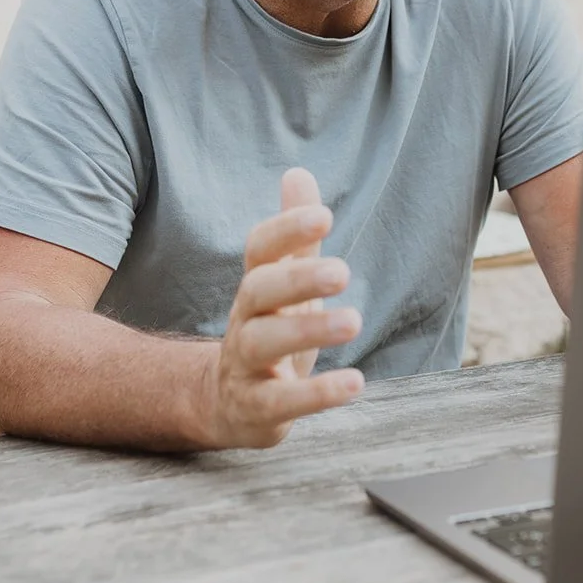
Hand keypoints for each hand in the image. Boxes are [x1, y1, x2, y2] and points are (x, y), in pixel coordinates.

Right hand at [202, 168, 364, 447]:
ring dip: (308, 331)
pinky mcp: (256, 409)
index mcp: (257, 285)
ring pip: (264, 343)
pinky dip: (316, 394)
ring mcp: (245, 365)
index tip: (324, 216)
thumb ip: (296, 236)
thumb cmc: (271, 328)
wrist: (228, 400)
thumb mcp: (285, 281)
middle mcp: (245, 320)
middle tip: (343, 270)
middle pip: (259, 291)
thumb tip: (298, 172)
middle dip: (298, 278)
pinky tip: (354, 383)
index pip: (260, 249)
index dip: (286, 230)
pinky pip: (279, 401)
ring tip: (354, 321)